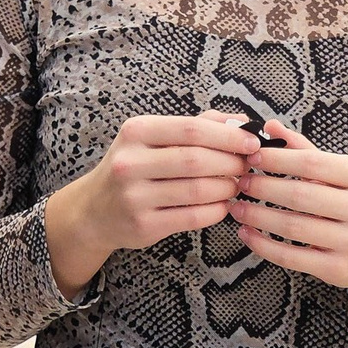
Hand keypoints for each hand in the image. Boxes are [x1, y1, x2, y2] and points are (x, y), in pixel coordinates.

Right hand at [45, 113, 258, 296]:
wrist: (94, 210)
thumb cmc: (134, 167)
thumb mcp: (153, 138)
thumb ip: (197, 125)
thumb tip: (241, 121)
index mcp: (136, 132)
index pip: (192, 129)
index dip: (229, 136)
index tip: (253, 142)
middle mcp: (131, 162)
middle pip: (197, 160)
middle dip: (232, 163)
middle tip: (247, 166)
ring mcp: (134, 196)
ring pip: (198, 190)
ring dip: (226, 188)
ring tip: (235, 185)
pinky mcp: (143, 225)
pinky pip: (193, 217)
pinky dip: (216, 210)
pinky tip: (222, 205)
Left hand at [227, 122, 347, 297]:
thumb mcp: (339, 172)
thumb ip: (303, 149)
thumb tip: (270, 126)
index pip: (311, 163)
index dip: (277, 159)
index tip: (252, 157)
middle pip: (300, 195)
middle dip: (263, 188)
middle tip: (241, 183)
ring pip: (293, 226)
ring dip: (257, 216)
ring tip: (237, 208)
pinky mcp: (337, 268)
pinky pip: (291, 256)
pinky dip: (263, 245)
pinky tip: (247, 233)